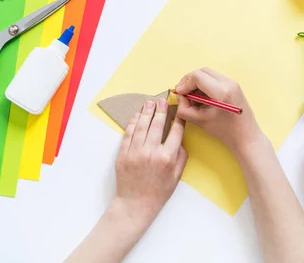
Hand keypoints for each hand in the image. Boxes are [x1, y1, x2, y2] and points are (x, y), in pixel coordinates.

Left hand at [113, 99, 187, 227]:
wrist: (135, 204)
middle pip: (157, 125)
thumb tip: (179, 140)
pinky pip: (128, 134)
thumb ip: (180, 157)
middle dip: (161, 110)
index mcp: (167, 158)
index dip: (178, 119)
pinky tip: (137, 115)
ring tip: (149, 103)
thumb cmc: (158, 192)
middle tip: (162, 100)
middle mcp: (151, 152)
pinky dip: (132, 123)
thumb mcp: (176, 177)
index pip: (175, 132)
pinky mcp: (123, 154)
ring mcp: (135, 152)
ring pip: (142, 126)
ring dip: (146, 113)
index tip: (180, 111)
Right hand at [175, 68, 263, 156]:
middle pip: (202, 71)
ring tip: (190, 96)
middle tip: (182, 92)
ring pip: (208, 74)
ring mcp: (233, 83)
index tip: (179, 93)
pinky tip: (200, 97)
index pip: (197, 77)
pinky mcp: (234, 85)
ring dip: (196, 82)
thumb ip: (185, 109)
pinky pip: (215, 78)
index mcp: (221, 92)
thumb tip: (180, 97)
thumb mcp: (200, 121)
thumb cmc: (225, 131)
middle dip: (189, 80)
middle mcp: (229, 83)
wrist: (246, 136)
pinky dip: (204, 84)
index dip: (185, 83)